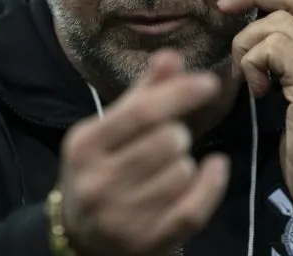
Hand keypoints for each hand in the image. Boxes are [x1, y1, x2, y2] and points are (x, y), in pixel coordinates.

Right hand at [56, 52, 230, 255]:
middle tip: (171, 141)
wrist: (79, 238)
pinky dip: (211, 185)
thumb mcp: (109, 130)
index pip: (140, 113)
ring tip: (170, 168)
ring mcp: (120, 217)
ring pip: (182, 173)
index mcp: (85, 145)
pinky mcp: (145, 242)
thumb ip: (141, 94)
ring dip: (186, 164)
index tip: (209, 83)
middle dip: (179, 134)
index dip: (179, 94)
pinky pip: (193, 209)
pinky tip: (214, 168)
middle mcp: (97, 182)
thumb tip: (170, 56)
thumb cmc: (99, 170)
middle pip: (166, 142)